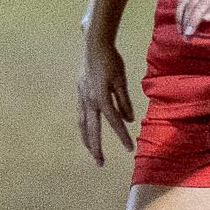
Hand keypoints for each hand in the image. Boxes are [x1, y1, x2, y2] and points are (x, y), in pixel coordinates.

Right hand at [76, 39, 136, 166]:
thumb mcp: (121, 80)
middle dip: (95, 147)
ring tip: (92, 152)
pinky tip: (86, 130)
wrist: (94, 45)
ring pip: (82, 124)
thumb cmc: (111, 61)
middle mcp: (89, 100)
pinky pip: (81, 114)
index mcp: (101, 97)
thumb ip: (124, 101)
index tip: (129, 148)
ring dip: (87, 139)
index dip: (121, 136)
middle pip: (91, 129)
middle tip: (100, 163)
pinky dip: (84, 126)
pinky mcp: (80, 93)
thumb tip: (129, 120)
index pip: (113, 121)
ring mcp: (82, 97)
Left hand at [175, 0, 209, 37]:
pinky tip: (207, 20)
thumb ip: (206, 4)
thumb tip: (193, 22)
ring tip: (191, 32)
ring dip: (195, 19)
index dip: (179, 14)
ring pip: (204, 2)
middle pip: (192, 1)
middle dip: (186, 20)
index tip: (179, 29)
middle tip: (184, 35)